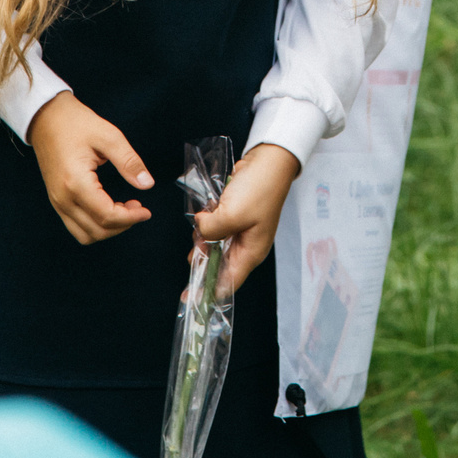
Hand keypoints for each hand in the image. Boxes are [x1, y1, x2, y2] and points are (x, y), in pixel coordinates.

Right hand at [26, 92, 154, 242]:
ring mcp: (57, 201)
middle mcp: (63, 198)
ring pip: (85, 235)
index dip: (131, 218)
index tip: (146, 211)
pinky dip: (95, 225)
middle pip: (97, 231)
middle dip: (122, 225)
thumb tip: (147, 184)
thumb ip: (129, 162)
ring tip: (124, 209)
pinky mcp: (57, 200)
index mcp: (75, 182)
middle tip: (138, 207)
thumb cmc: (74, 123)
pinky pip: (76, 226)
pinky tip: (109, 207)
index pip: (106, 216)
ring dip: (108, 228)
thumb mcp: (108, 136)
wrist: (46, 117)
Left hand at [195, 143, 301, 298]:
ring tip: (201, 225)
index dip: (208, 292)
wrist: (269, 160)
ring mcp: (240, 229)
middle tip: (194, 246)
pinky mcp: (234, 215)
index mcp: (251, 252)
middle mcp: (246, 245)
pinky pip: (215, 227)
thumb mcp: (233, 214)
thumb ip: (211, 230)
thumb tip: (200, 230)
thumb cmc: (258, 189)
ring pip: (214, 244)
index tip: (188, 298)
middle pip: (218, 264)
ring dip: (203, 237)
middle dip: (202, 258)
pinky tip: (204, 214)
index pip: (228, 283)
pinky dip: (206, 223)